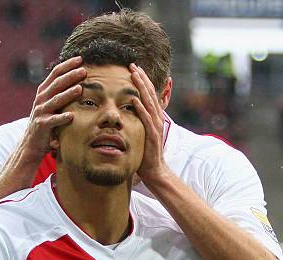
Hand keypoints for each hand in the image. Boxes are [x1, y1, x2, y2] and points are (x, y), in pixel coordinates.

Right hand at [21, 56, 85, 162]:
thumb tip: (80, 80)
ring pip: (55, 100)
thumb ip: (61, 94)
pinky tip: (71, 116)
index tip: (80, 59)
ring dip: (68, 94)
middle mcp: (41, 99)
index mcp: (44, 91)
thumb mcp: (52, 106)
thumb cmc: (47, 123)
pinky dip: (61, 118)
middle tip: (84, 70)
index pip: (56, 73)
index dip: (67, 65)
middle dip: (71, 76)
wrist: (31, 143)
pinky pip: (52, 121)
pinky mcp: (41, 125)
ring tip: (80, 89)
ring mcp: (40, 111)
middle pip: (57, 83)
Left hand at [129, 64, 167, 184]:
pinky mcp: (152, 135)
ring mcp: (155, 126)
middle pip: (149, 94)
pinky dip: (141, 108)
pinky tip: (134, 99)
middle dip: (141, 78)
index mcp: (153, 117)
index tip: (133, 69)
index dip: (142, 81)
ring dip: (142, 88)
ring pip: (149, 102)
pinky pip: (146, 119)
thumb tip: (126, 114)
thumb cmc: (145, 155)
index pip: (148, 95)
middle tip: (133, 65)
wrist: (155, 171)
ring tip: (134, 75)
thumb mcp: (140, 135)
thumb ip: (136, 123)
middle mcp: (156, 119)